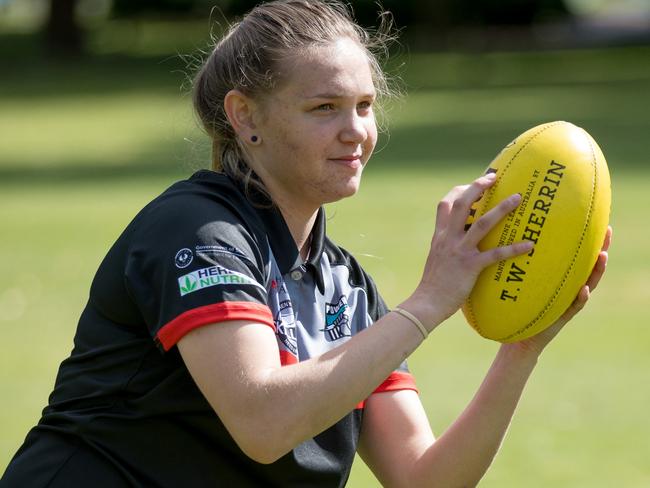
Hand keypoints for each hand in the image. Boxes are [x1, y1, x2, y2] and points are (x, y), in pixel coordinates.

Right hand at [401, 173, 532, 329]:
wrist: (426, 303)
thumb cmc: (432, 287)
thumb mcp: (436, 261)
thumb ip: (446, 250)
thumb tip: (458, 248)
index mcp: (440, 237)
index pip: (444, 205)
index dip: (458, 191)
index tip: (472, 185)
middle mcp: (448, 239)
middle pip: (461, 204)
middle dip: (477, 188)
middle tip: (493, 177)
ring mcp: (459, 251)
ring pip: (482, 223)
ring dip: (501, 209)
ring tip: (518, 198)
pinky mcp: (470, 266)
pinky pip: (495, 254)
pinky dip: (513, 248)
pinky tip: (529, 245)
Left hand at [505, 225, 612, 355]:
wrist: (516, 336)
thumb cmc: (515, 305)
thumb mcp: (517, 280)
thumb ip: (517, 261)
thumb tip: (506, 232)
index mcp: (557, 276)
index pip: (572, 253)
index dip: (583, 237)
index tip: (590, 218)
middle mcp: (567, 286)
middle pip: (587, 264)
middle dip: (599, 247)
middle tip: (607, 230)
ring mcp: (568, 301)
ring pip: (588, 283)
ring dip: (596, 271)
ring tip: (602, 256)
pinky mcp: (563, 316)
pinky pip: (574, 306)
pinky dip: (580, 298)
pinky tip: (584, 289)